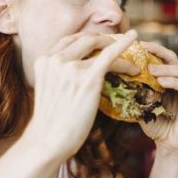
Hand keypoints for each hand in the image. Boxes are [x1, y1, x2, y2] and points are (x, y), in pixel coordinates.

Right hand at [22, 30, 139, 160]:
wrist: (48, 141)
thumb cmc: (51, 121)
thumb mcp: (49, 88)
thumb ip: (59, 74)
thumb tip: (77, 72)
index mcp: (44, 60)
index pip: (69, 41)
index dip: (87, 40)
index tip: (99, 43)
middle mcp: (56, 59)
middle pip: (85, 39)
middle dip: (103, 40)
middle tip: (117, 45)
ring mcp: (71, 67)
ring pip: (100, 46)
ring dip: (117, 47)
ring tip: (131, 53)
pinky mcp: (88, 78)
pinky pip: (110, 55)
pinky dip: (124, 45)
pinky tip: (134, 37)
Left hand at [138, 41, 177, 156]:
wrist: (170, 145)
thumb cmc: (157, 125)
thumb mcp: (142, 106)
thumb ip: (136, 93)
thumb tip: (119, 81)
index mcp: (169, 79)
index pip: (162, 58)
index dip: (151, 50)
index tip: (136, 45)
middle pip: (172, 57)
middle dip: (158, 51)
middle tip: (143, 49)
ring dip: (165, 68)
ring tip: (150, 70)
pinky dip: (173, 81)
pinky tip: (161, 82)